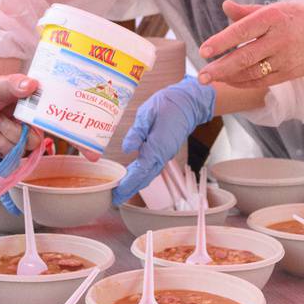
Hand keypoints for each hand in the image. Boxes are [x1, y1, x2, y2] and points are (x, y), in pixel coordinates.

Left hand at [0, 74, 38, 154]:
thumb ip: (13, 84)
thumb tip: (32, 84)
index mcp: (28, 105)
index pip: (46, 117)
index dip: (42, 120)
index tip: (30, 116)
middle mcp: (25, 123)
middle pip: (36, 138)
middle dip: (17, 129)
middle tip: (0, 116)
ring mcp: (15, 137)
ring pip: (23, 147)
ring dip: (5, 134)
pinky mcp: (5, 149)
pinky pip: (11, 154)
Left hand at [112, 76, 217, 203]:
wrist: (188, 103)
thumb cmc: (167, 105)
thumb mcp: (147, 113)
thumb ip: (137, 132)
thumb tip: (126, 148)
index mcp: (156, 147)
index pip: (139, 171)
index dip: (127, 184)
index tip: (117, 194)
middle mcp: (162, 155)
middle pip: (144, 179)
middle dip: (129, 190)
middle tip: (115, 200)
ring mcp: (165, 155)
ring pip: (149, 175)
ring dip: (136, 185)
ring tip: (122, 192)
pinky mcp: (165, 152)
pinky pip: (152, 169)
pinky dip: (142, 177)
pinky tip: (134, 178)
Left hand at [197, 0, 303, 90]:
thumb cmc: (300, 19)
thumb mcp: (277, 9)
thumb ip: (248, 11)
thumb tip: (225, 6)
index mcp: (274, 17)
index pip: (242, 30)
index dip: (222, 41)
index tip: (204, 50)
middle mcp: (279, 39)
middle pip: (245, 57)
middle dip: (220, 68)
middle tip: (201, 76)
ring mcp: (285, 59)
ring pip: (251, 72)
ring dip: (229, 77)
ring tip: (211, 78)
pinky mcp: (289, 74)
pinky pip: (261, 82)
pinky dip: (243, 82)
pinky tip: (230, 80)